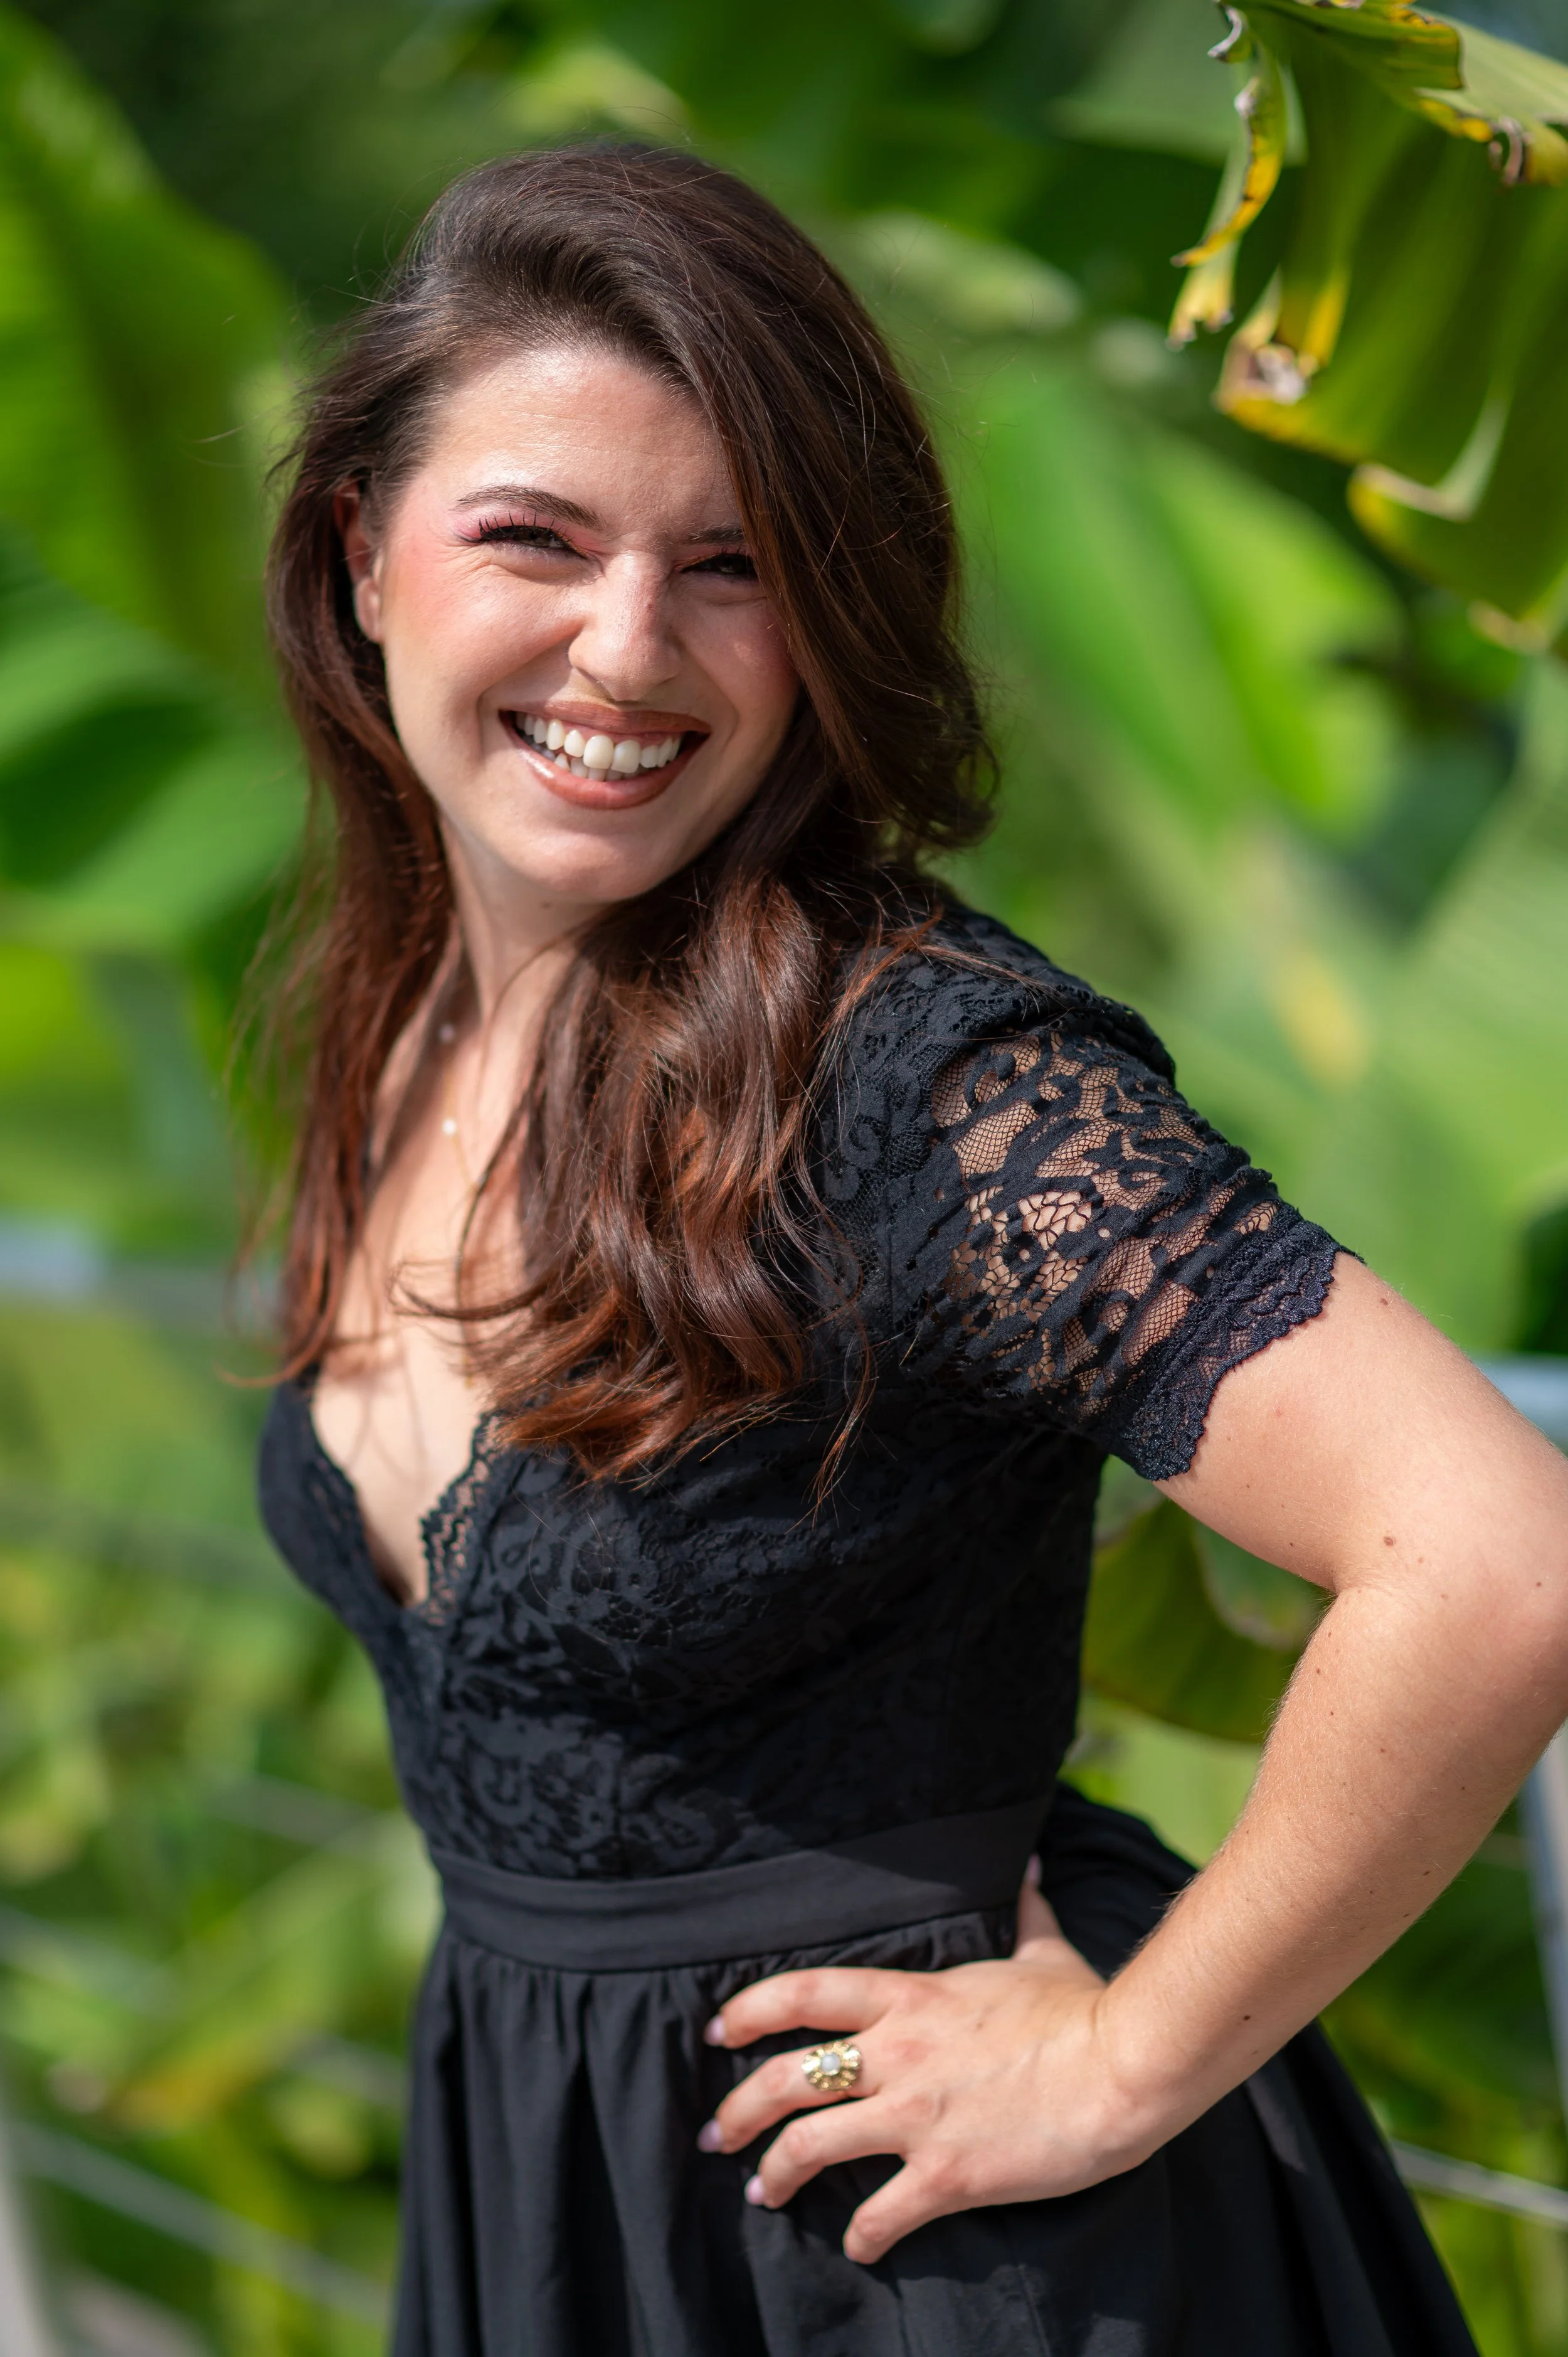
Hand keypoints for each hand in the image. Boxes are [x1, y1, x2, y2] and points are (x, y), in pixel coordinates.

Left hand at [697, 1863, 1163, 2262]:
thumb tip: (1033, 1865)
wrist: (1124, 2066)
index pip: (804, 1993)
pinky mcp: (945, 2175)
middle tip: (715, 2136)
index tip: (717, 2030)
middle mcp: (898, 2054)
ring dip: (775, 2176)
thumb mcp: (1044, 1951)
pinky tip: (858, 2247)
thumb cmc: (1086, 2009)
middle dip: (738, 2111)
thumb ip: (1026, 1911)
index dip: (749, 2011)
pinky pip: (879, 2215)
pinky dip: (860, 2237)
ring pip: (811, 2148)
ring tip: (760, 2194)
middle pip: (787, 2078)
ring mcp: (916, 2116)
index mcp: (911, 1999)